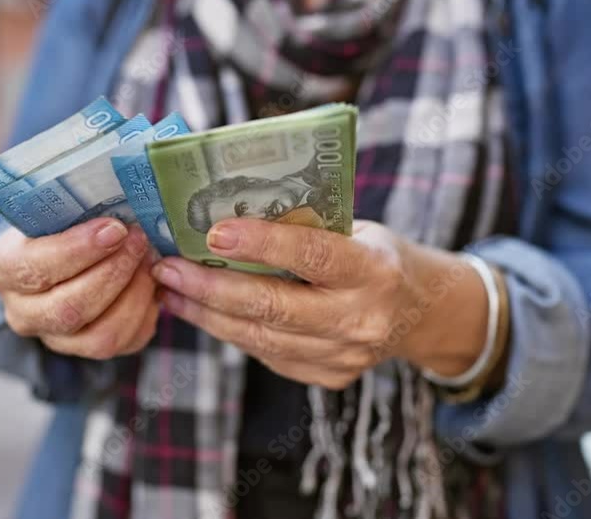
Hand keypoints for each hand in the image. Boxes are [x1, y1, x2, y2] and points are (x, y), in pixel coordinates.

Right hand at [0, 218, 158, 359]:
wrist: (58, 257)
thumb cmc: (57, 223)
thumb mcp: (53, 208)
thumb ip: (76, 207)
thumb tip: (124, 202)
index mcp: (2, 270)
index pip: (36, 268)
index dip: (78, 250)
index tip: (114, 228)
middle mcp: (22, 313)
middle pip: (69, 309)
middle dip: (113, 273)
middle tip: (139, 240)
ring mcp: (55, 339)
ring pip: (101, 336)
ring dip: (135, 295)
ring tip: (150, 261)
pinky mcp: (89, 351)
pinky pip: (126, 342)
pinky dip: (146, 311)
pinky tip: (152, 282)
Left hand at [151, 219, 488, 389]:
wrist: (422, 312)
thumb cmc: (376, 256)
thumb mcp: (357, 229)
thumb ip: (304, 227)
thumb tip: (227, 213)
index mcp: (374, 269)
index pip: (312, 256)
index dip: (262, 244)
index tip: (215, 233)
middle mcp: (361, 318)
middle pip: (273, 308)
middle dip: (211, 288)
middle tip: (168, 268)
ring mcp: (344, 355)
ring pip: (260, 337)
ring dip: (206, 314)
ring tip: (170, 290)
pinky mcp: (327, 377)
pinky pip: (266, 353)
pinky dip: (228, 330)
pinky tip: (200, 311)